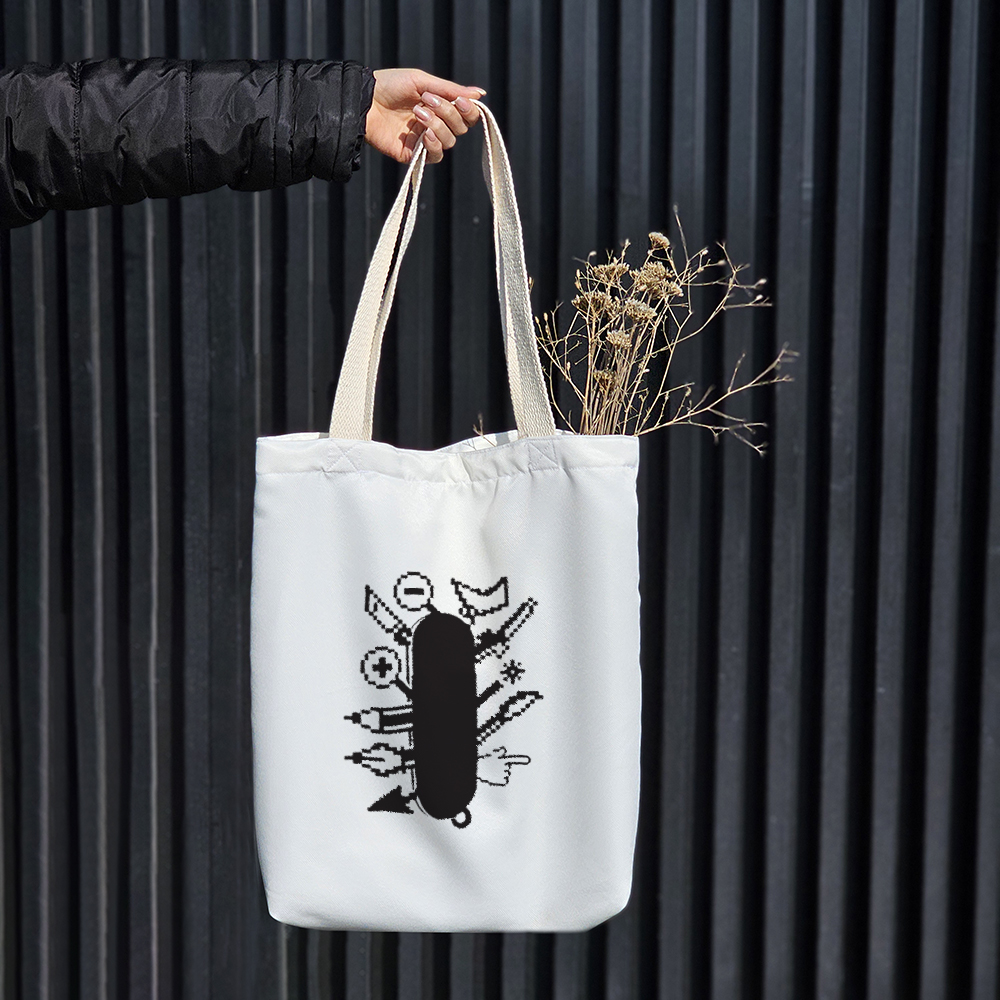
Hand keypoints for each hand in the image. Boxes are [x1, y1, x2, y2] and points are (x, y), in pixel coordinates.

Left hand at [365, 68, 483, 164]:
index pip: (466, 115)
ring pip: (449, 141)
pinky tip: (424, 134)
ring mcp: (424, 140)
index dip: (469, 110)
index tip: (460, 101)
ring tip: (417, 113)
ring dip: (437, 125)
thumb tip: (481, 94)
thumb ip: (451, 90)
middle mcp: (435, 124)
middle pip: (460, 128)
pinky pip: (435, 156)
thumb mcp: (422, 81)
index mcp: (440, 106)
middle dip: (448, 113)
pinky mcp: (413, 154)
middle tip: (428, 100)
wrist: (364, 100)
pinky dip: (434, 145)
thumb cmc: (390, 85)